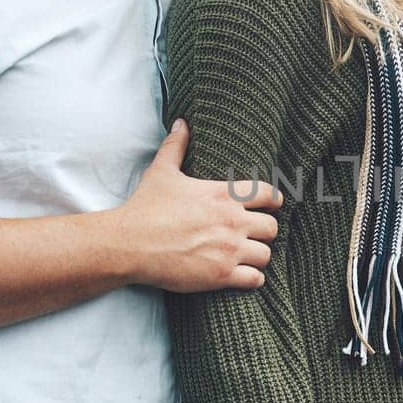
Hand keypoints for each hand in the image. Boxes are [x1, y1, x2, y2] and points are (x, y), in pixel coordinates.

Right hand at [117, 121, 281, 292]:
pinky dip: (252, 278)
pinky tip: (242, 275)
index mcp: (223, 194)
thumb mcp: (162, 171)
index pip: (267, 194)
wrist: (129, 244)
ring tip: (247, 256)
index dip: (273, 200)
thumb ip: (176, 146)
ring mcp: (229, 250)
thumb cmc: (146, 207)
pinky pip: (255, 279)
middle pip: (272, 227)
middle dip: (264, 231)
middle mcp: (232, 221)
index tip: (271, 205)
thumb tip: (181, 123)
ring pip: (266, 255)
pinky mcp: (221, 275)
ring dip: (258, 256)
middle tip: (253, 234)